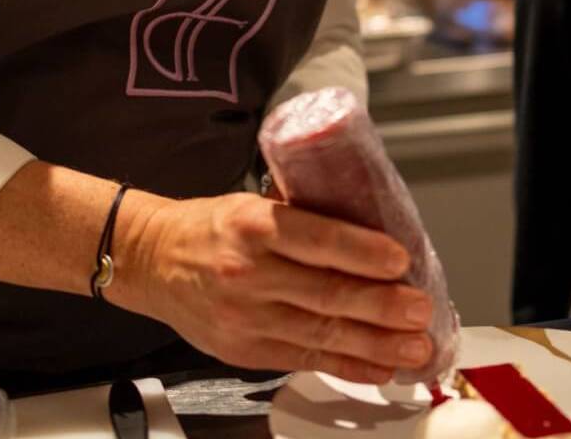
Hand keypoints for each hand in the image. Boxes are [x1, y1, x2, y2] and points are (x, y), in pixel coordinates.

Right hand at [109, 191, 432, 383]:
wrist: (151, 262)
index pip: (317, 240)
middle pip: (326, 294)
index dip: (363, 253)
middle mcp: (248, 272)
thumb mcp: (251, 203)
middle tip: (419, 309)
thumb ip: (303, 218)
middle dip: (381, 306)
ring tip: (413, 347)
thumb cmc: (207, 228)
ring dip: (375, 344)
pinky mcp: (245, 350)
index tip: (400, 260)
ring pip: (321, 334)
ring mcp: (246, 317)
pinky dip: (347, 365)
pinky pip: (305, 359)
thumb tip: (371, 226)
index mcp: (252, 225)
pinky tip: (379, 367)